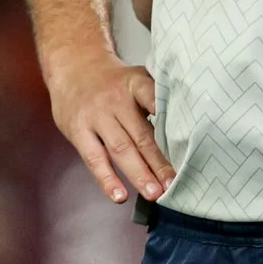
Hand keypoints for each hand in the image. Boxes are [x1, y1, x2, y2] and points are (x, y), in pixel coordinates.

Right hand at [46, 49, 170, 203]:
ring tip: (154, 194)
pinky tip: (119, 196)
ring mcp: (96, 117)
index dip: (166, 113)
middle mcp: (116, 101)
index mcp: (135, 84)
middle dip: (159, 162)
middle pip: (141, 135)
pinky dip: (107, 179)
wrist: (73, 67)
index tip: (184, 130)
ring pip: (120, 149)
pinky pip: (94, 159)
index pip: (152, 96)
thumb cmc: (113, 82)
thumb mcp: (135, 78)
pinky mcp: (79, 132)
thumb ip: (156, 99)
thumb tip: (189, 127)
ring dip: (138, 174)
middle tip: (174, 184)